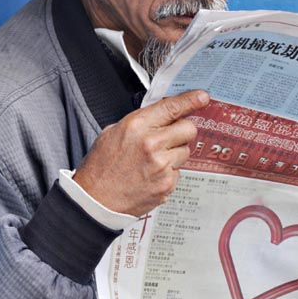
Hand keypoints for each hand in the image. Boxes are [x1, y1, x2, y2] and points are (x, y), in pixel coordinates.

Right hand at [74, 89, 208, 215]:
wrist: (95, 201)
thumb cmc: (101, 167)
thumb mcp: (113, 132)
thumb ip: (141, 122)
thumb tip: (163, 114)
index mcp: (137, 126)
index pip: (172, 107)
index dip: (191, 100)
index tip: (202, 97)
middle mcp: (152, 144)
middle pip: (189, 128)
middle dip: (183, 130)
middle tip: (171, 136)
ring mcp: (162, 165)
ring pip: (186, 150)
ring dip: (176, 152)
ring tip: (154, 160)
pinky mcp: (167, 184)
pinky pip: (179, 171)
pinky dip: (169, 172)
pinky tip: (152, 175)